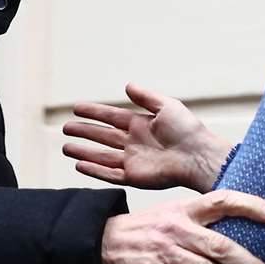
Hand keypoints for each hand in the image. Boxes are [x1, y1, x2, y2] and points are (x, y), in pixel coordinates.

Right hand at [64, 84, 234, 192]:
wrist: (199, 156)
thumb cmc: (188, 130)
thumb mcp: (167, 106)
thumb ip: (146, 97)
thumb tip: (127, 85)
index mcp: (140, 125)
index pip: (110, 117)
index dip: (93, 112)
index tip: (76, 108)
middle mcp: (133, 143)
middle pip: (102, 136)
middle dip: (84, 132)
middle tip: (65, 128)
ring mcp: (132, 161)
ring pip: (101, 156)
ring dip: (83, 152)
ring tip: (65, 147)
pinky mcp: (134, 177)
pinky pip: (109, 174)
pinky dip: (94, 170)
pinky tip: (79, 165)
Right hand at [101, 190, 264, 263]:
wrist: (100, 244)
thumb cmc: (143, 231)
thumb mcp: (171, 215)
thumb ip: (200, 221)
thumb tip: (239, 236)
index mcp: (185, 209)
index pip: (222, 201)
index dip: (250, 205)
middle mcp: (178, 228)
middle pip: (222, 246)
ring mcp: (166, 251)